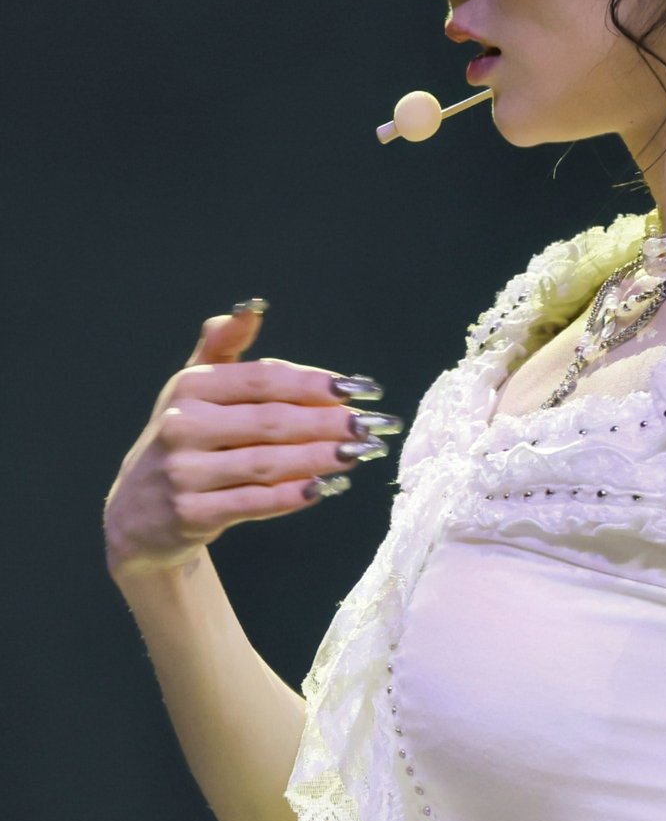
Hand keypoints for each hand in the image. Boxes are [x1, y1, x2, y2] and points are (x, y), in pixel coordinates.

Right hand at [103, 302, 402, 583]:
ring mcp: (184, 472)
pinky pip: (253, 502)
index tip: (359, 387)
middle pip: (271, 420)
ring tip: (359, 454)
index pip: (263, 379)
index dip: (315, 382)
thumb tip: (254, 306)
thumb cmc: (184, 441)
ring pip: (267, 462)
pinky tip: (325, 487)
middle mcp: (182, 426)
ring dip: (319, 457)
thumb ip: (223, 346)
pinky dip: (292, 495)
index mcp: (189, 387)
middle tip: (371, 426)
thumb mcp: (193, 388)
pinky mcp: (191, 514)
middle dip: (328, 422)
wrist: (139, 514)